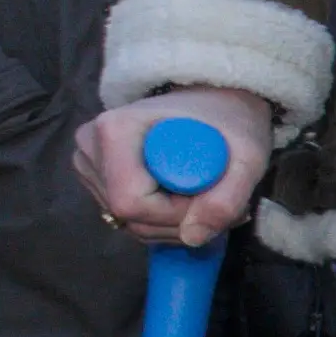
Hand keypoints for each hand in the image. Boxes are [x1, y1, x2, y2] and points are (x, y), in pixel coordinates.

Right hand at [73, 88, 273, 246]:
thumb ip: (227, 198)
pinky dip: (163, 220)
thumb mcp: (246, 157)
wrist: (214, 98)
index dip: (175, 214)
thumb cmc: (229, 120)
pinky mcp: (95, 177)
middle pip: (129, 216)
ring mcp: (89, 163)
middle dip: (180, 222)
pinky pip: (128, 218)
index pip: (132, 201)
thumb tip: (193, 237)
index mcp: (115, 130)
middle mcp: (90, 146)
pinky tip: (187, 201)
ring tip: (208, 198)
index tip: (209, 198)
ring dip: (175, 224)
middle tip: (220, 203)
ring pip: (129, 223)